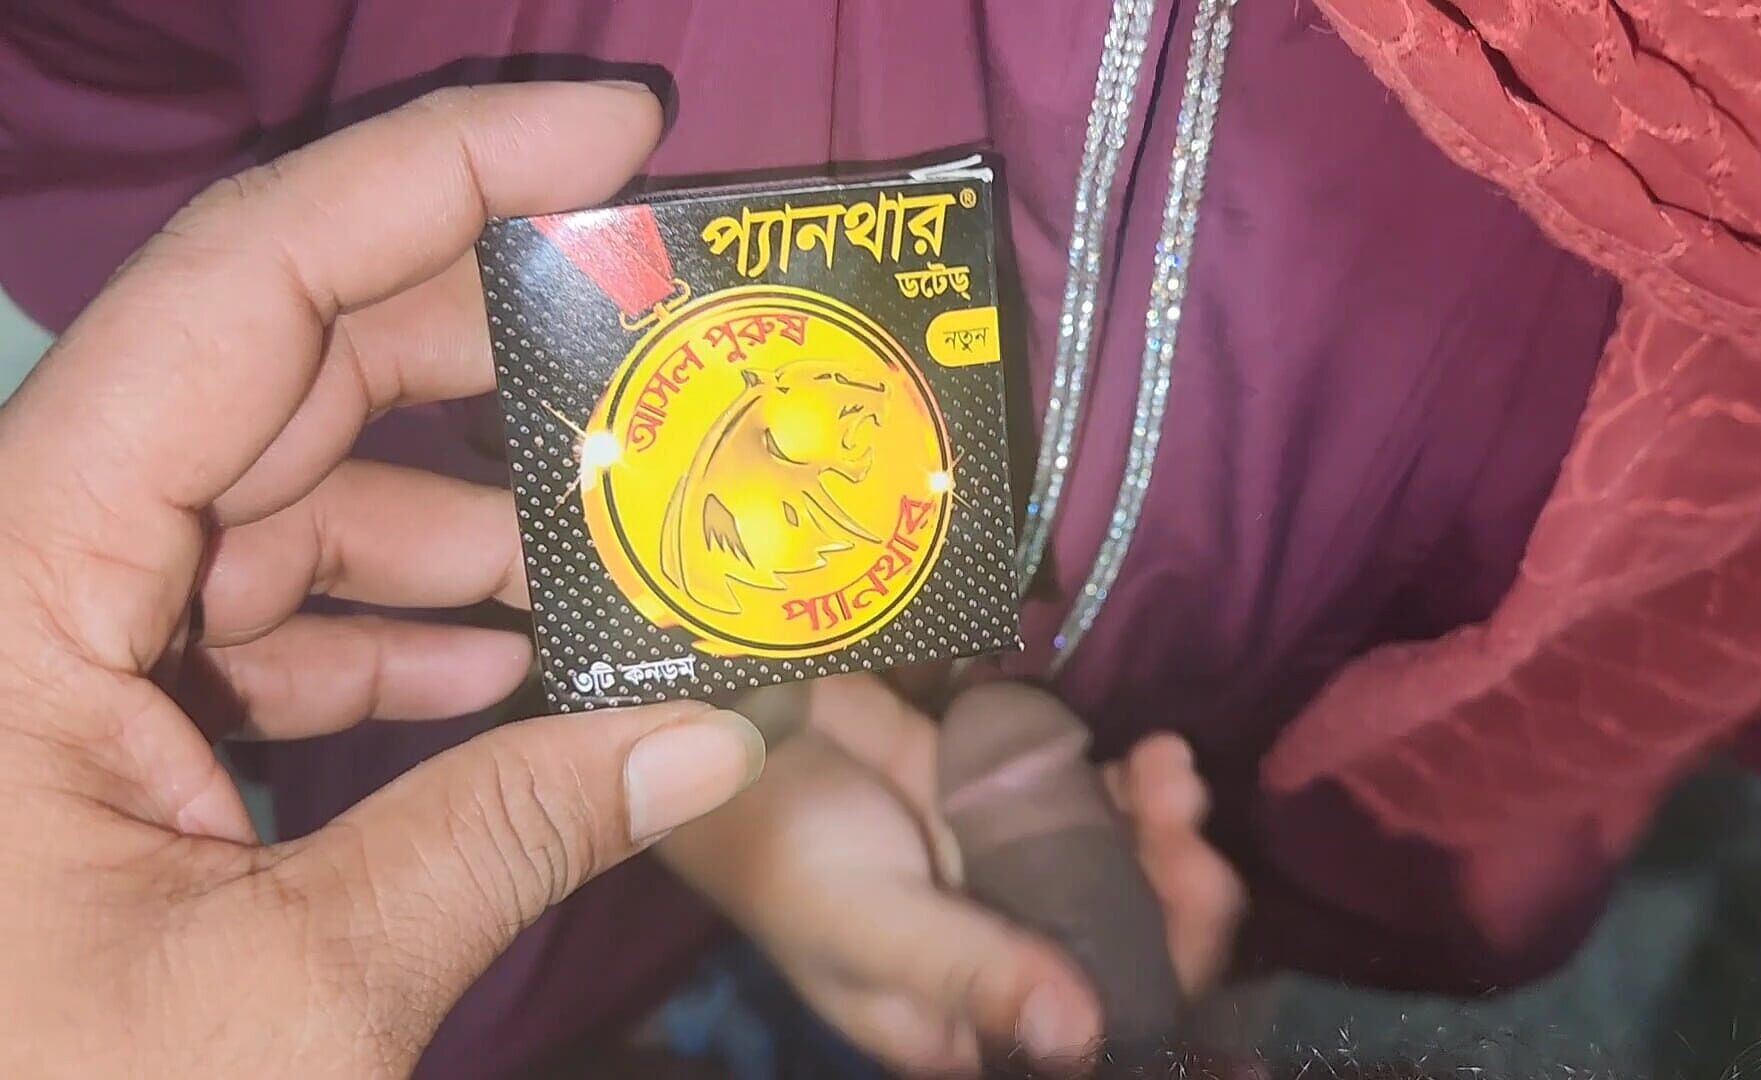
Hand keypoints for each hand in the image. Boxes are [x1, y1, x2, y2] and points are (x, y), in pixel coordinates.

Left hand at [0, 83, 764, 1076]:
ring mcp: (61, 636)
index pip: (247, 285)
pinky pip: (263, 610)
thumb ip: (507, 840)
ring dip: (464, 508)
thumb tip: (711, 746)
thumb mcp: (288, 993)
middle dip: (490, 334)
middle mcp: (28, 564)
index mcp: (18, 577)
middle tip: (665, 327)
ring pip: (286, 489)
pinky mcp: (93, 713)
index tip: (613, 130)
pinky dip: (394, 621)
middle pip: (282, 359)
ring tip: (622, 540)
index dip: (439, 173)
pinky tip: (509, 664)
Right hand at [662, 676, 1244, 1075]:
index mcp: (964, 1022)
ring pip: (1128, 872)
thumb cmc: (777, 846)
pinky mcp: (1016, 804)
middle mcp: (1004, 958)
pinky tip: (1149, 754)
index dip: (1162, 991)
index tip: (1198, 917)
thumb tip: (1085, 1035)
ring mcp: (1016, 877)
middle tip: (1192, 835)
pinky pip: (1099, 805)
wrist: (730, 727)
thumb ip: (971, 971)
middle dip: (1180, 899)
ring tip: (1168, 774)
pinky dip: (1135, 785)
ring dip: (1167, 831)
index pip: (1089, 1036)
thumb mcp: (863, 922)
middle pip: (1129, 951)